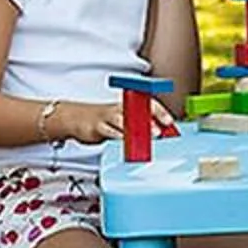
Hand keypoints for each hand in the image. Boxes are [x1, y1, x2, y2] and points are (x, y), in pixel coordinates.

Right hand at [49, 96, 173, 146]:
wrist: (77, 118)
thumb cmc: (105, 120)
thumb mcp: (125, 121)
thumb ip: (141, 126)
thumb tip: (162, 135)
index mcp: (129, 105)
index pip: (148, 104)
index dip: (160, 112)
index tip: (169, 122)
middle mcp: (120, 108)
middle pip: (136, 111)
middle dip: (148, 121)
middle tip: (159, 132)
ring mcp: (108, 117)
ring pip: (122, 121)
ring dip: (134, 130)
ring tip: (144, 139)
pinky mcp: (97, 127)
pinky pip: (108, 132)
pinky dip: (117, 137)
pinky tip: (124, 144)